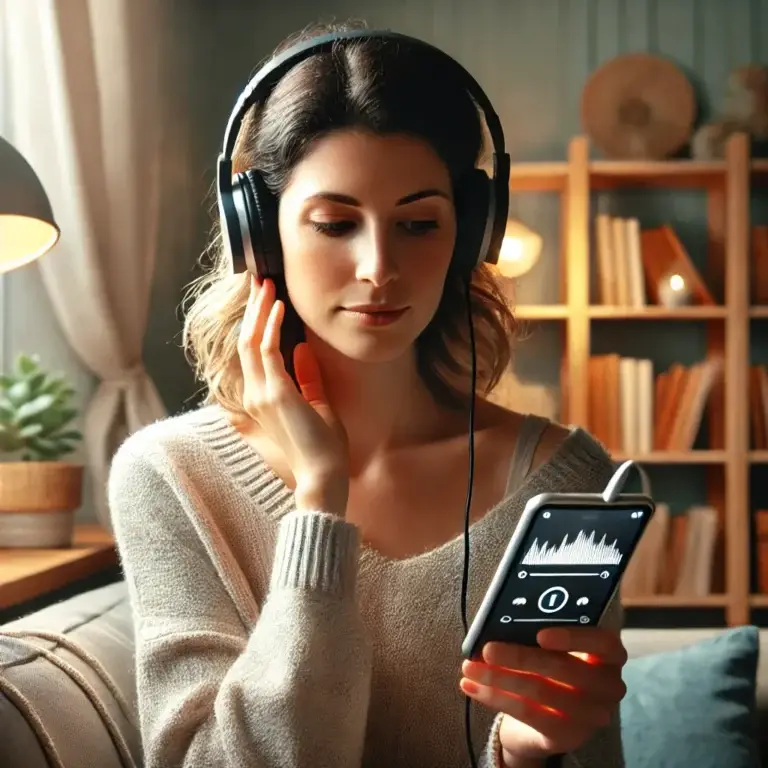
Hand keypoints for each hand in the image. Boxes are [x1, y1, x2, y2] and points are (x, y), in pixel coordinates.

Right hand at [238, 275, 348, 513]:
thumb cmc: (323, 447)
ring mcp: (261, 394)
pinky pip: (267, 350)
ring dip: (259, 311)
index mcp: (262, 398)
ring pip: (251, 341)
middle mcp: (254, 394)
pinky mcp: (275, 394)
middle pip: (246, 341)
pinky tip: (280, 308)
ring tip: (267, 286)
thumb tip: (302, 350)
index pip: (252, 353)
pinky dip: (272, 326)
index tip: (266, 299)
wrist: (324, 475)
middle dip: (253, 310)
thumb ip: (307, 378)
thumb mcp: (316, 404)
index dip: (256, 324)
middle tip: (261, 281)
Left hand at [459, 627, 626, 761]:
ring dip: (498, 677)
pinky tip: (472, 686)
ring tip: (469, 667)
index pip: (603, 643)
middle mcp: (607, 686)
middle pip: (563, 668)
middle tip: (487, 649)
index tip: (540, 634)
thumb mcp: (554, 645)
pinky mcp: (568, 735)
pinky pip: (527, 714)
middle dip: (519, 656)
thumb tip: (505, 619)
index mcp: (608, 654)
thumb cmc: (551, 662)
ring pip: (540, 691)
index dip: (573, 638)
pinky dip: (495, 697)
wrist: (552, 712)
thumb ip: (541, 630)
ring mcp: (590, 715)